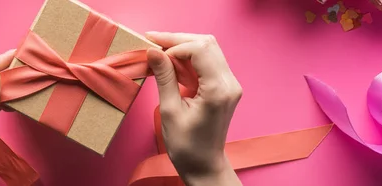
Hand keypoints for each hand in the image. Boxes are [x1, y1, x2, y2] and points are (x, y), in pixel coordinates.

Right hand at [145, 32, 242, 185]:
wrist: (204, 165)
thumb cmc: (187, 145)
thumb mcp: (170, 110)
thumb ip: (164, 78)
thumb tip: (153, 51)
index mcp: (218, 90)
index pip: (199, 50)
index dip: (174, 45)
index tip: (153, 52)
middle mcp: (229, 83)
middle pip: (206, 44)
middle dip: (177, 40)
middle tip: (152, 41)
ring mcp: (230, 84)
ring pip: (207, 49)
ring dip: (182, 47)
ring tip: (158, 52)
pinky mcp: (224, 87)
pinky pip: (207, 62)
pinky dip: (187, 59)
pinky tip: (170, 64)